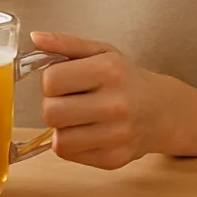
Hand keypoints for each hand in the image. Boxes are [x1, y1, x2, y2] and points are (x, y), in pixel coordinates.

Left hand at [31, 31, 173, 170]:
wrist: (160, 111)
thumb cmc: (125, 79)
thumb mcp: (101, 52)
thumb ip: (66, 43)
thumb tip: (36, 37)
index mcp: (109, 71)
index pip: (50, 81)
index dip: (50, 81)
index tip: (63, 81)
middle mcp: (115, 104)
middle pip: (50, 112)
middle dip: (53, 105)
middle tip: (69, 101)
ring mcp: (116, 135)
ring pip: (59, 139)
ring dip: (62, 128)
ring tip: (78, 117)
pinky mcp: (113, 159)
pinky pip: (70, 155)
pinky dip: (72, 144)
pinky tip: (88, 131)